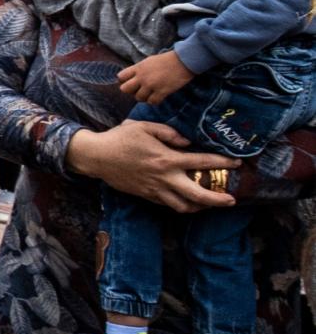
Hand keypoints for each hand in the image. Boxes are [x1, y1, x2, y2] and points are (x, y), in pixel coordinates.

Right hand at [66, 119, 240, 212]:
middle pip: (198, 195)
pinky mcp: (146, 195)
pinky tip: (187, 201)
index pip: (202, 162)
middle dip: (218, 200)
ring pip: (183, 206)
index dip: (222, 163)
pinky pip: (168, 204)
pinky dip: (181, 205)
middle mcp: (164, 178)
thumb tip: (187, 142)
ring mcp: (155, 190)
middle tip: (231, 200)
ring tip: (210, 204)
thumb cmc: (120, 138)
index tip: (237, 163)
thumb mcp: (144, 126)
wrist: (96, 157)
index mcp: (167, 159)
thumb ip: (169, 133)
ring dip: (200, 207)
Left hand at [117, 50, 194, 105]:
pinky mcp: (161, 91)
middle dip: (131, 91)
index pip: (120, 77)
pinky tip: (159, 96)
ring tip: (151, 93)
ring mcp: (151, 85)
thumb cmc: (167, 60)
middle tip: (140, 90)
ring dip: (144, 97)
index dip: (124, 81)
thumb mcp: (149, 61)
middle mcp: (142, 77)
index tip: (132, 82)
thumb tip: (132, 77)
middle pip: (125, 89)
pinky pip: (152, 102)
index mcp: (138, 68)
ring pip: (138, 98)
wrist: (184, 61)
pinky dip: (154, 101)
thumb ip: (139, 69)